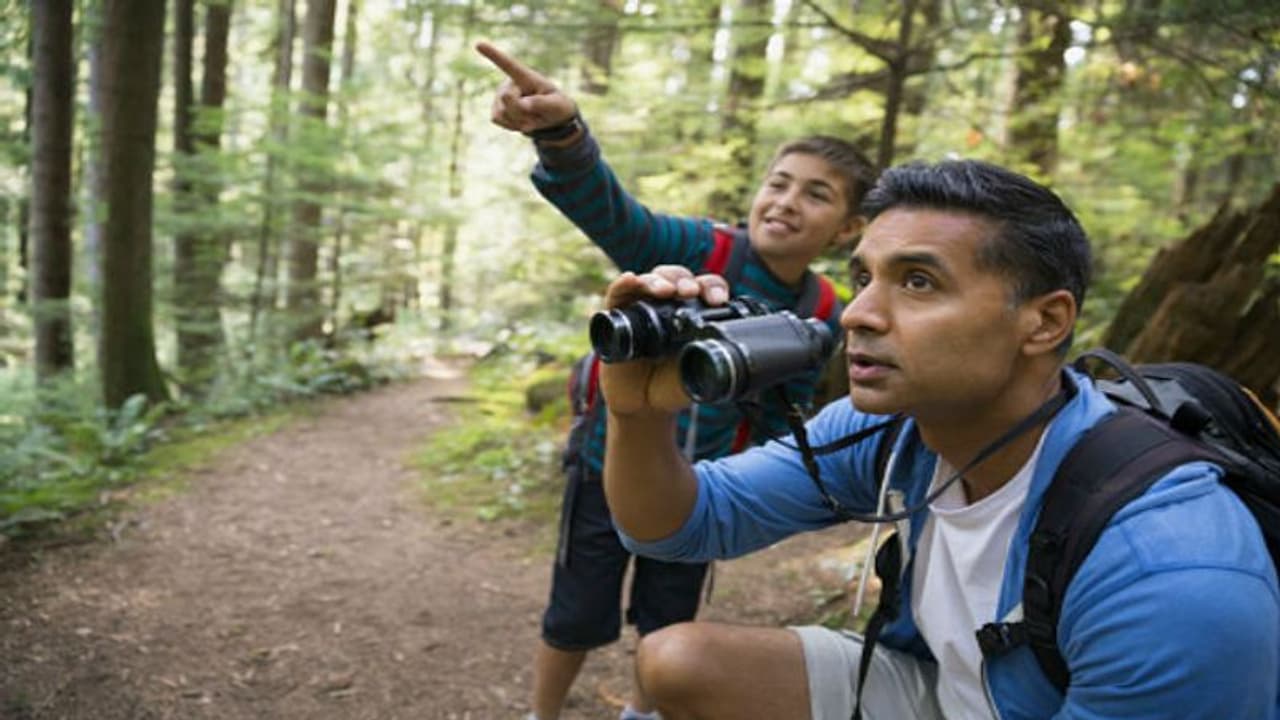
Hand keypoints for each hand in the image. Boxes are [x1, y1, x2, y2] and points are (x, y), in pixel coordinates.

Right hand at [476, 41, 578, 132]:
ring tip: (531, 117)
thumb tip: (523, 105)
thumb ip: (541, 103)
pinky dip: (511, 126)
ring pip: (501, 113)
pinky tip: (521, 121)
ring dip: (518, 121)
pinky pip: (498, 120)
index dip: (493, 54)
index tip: (479, 43)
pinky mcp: (495, 109)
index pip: (508, 64)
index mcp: (525, 76)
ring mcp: (500, 96)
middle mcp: (509, 83)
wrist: (551, 119)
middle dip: (523, 113)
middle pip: (508, 100)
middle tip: (538, 114)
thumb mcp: (556, 105)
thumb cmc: (556, 106)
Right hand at [597, 266, 730, 416]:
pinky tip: (630, 279)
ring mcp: (641, 307)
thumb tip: (723, 355)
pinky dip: (623, 283)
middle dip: (685, 280)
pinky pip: (617, 294)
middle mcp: (667, 305)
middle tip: (691, 292)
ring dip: (659, 280)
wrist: (643, 407)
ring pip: (650, 280)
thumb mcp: (696, 375)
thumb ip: (707, 363)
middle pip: (677, 277)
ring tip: (666, 290)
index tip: (719, 301)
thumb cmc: (671, 387)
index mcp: (693, 312)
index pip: (705, 287)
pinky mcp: (616, 316)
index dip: (713, 287)